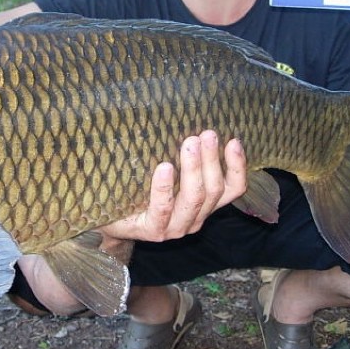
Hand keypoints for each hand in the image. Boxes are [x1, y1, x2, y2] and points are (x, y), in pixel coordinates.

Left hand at [100, 130, 246, 244]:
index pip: (233, 189)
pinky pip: (163, 208)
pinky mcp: (153, 230)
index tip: (234, 140)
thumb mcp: (169, 173)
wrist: (111, 221)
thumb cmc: (142, 190)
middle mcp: (195, 217)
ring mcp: (175, 227)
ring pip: (194, 198)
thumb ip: (183, 158)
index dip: (238, 166)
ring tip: (190, 144)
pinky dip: (164, 187)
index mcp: (204, 204)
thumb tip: (190, 118)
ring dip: (193, 169)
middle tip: (206, 134)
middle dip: (211, 160)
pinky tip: (164, 168)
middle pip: (214, 190)